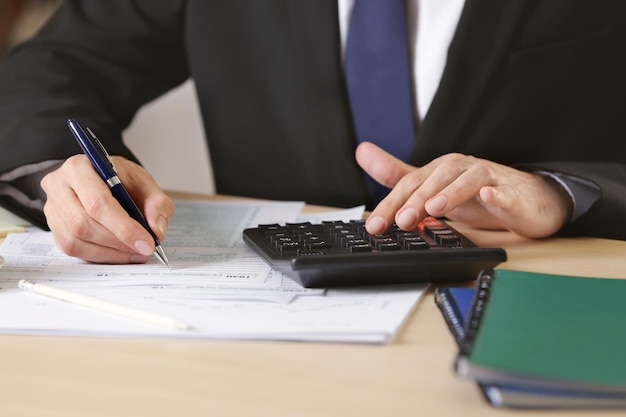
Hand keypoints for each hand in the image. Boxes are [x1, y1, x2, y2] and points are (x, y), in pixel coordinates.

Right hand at [41, 155, 174, 262]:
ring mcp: (52, 208)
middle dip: (118, 242)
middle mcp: (59, 185)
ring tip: (134, 253)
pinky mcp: (53, 227)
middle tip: (144, 250)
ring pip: (76, 240)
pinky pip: (72, 249)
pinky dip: (99, 255)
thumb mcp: (146, 184)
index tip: (147, 243)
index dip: (124, 227)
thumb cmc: (122, 180)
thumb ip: (157, 204)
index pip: (98, 202)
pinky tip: (118, 253)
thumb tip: (156, 230)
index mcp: (80, 167)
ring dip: (110, 252)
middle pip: (83, 224)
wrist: (104, 180)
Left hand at [355, 142, 572, 238]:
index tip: (375, 225)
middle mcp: (462, 170)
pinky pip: (506, 193)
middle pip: (437, 180)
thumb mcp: (433, 187)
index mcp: (441, 170)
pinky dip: (498, 195)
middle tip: (401, 221)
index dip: (391, 204)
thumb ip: (399, 175)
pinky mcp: (513, 194)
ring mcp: (490, 180)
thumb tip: (362, 151)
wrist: (525, 198)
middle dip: (417, 200)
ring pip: (470, 181)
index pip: (411, 185)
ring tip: (434, 209)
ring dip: (451, 194)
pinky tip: (489, 198)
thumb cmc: (476, 193)